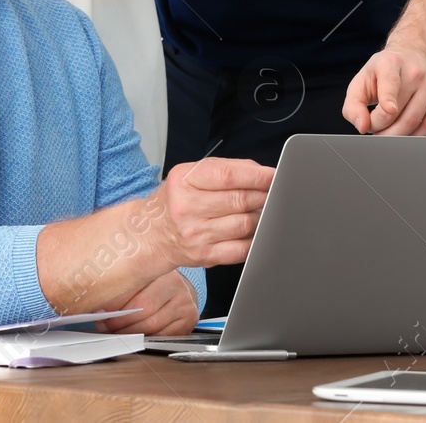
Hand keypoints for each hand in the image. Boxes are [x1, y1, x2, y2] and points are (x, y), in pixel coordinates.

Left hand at [97, 270, 199, 335]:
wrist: (174, 290)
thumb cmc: (149, 284)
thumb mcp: (134, 279)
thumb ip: (118, 288)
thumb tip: (96, 304)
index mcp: (158, 267)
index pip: (133, 287)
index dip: (113, 303)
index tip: (99, 311)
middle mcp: (176, 283)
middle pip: (143, 308)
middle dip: (119, 321)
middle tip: (105, 325)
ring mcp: (184, 302)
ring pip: (151, 325)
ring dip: (129, 332)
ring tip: (115, 331)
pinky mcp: (189, 319)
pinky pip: (162, 336)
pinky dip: (144, 338)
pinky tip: (134, 335)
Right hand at [151, 157, 274, 268]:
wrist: (151, 234)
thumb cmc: (176, 200)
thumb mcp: (190, 175)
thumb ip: (225, 169)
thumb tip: (261, 173)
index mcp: (184, 181)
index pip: (227, 176)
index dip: (256, 176)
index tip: (274, 176)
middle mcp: (187, 208)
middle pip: (239, 200)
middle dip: (263, 195)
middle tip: (273, 193)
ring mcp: (196, 234)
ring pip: (245, 224)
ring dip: (260, 216)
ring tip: (261, 210)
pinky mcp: (205, 256)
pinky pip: (241, 249)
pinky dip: (254, 239)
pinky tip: (254, 231)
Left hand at [343, 46, 425, 134]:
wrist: (414, 56)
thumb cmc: (385, 71)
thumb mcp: (362, 81)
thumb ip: (354, 105)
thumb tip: (362, 126)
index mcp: (390, 63)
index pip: (390, 82)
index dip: (389, 98)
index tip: (388, 110)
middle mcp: (415, 72)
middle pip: (397, 113)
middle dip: (380, 129)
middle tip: (374, 128)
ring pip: (414, 123)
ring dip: (396, 135)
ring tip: (387, 130)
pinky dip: (414, 136)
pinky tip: (405, 131)